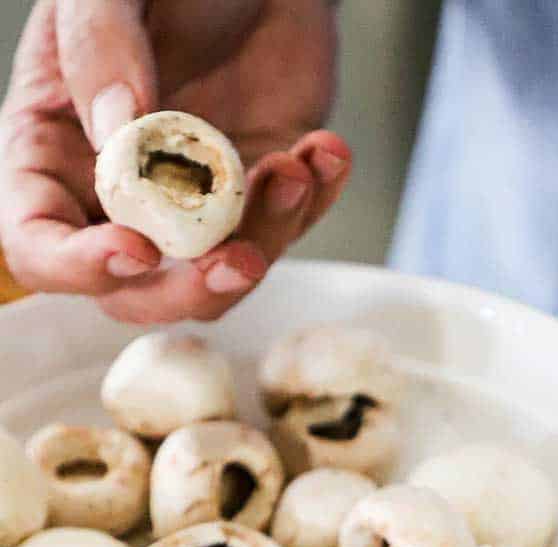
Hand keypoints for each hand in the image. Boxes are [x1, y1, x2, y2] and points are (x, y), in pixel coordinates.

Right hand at [0, 0, 350, 322]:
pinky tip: (324, 151)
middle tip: (238, 257)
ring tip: (295, 168)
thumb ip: (98, 49)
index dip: (80, 267)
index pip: (39, 245)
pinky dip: (312, 203)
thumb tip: (118, 131)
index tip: (136, 249)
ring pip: (218, 280)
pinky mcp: (256, 200)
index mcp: (53, 155)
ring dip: (265, 241)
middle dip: (189, 289)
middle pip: (136, 293)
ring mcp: (191, 208)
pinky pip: (285, 233)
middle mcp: (119, 198)